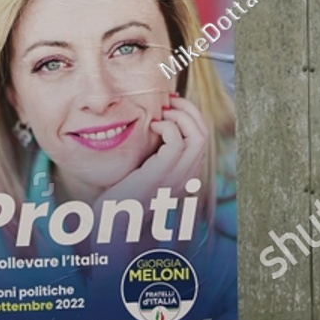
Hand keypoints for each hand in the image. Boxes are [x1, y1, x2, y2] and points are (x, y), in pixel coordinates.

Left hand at [93, 92, 209, 214]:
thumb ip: (160, 149)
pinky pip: (176, 141)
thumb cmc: (128, 190)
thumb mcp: (150, 166)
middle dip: (189, 109)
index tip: (172, 103)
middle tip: (168, 102)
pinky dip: (166, 126)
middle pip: (204, 132)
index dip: (191, 114)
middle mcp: (189, 175)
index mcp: (189, 172)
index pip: (203, 136)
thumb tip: (160, 119)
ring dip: (179, 116)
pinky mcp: (161, 174)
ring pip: (197, 135)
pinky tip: (151, 126)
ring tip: (161, 113)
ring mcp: (178, 176)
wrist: (115, 217)